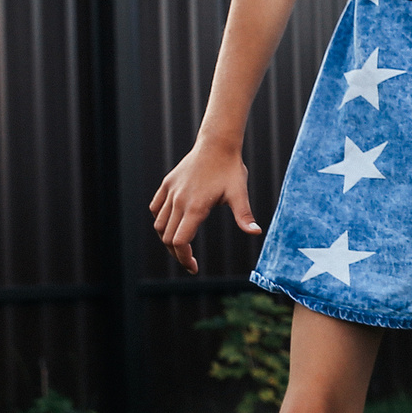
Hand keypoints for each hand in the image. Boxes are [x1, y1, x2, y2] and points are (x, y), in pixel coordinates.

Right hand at [150, 144, 257, 274]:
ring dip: (168, 239)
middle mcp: (178, 201)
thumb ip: (244, 215)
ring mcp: (170, 192)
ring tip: (182, 246)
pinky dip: (160, 220)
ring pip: (159, 224)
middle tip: (190, 262)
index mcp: (195, 207)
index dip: (184, 258)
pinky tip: (172, 225)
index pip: (180, 242)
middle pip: (167, 238)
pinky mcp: (167, 184)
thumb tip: (256, 232)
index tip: (194, 267)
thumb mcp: (240, 193)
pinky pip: (156, 208)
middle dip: (178, 254)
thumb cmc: (231, 170)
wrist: (217, 145)